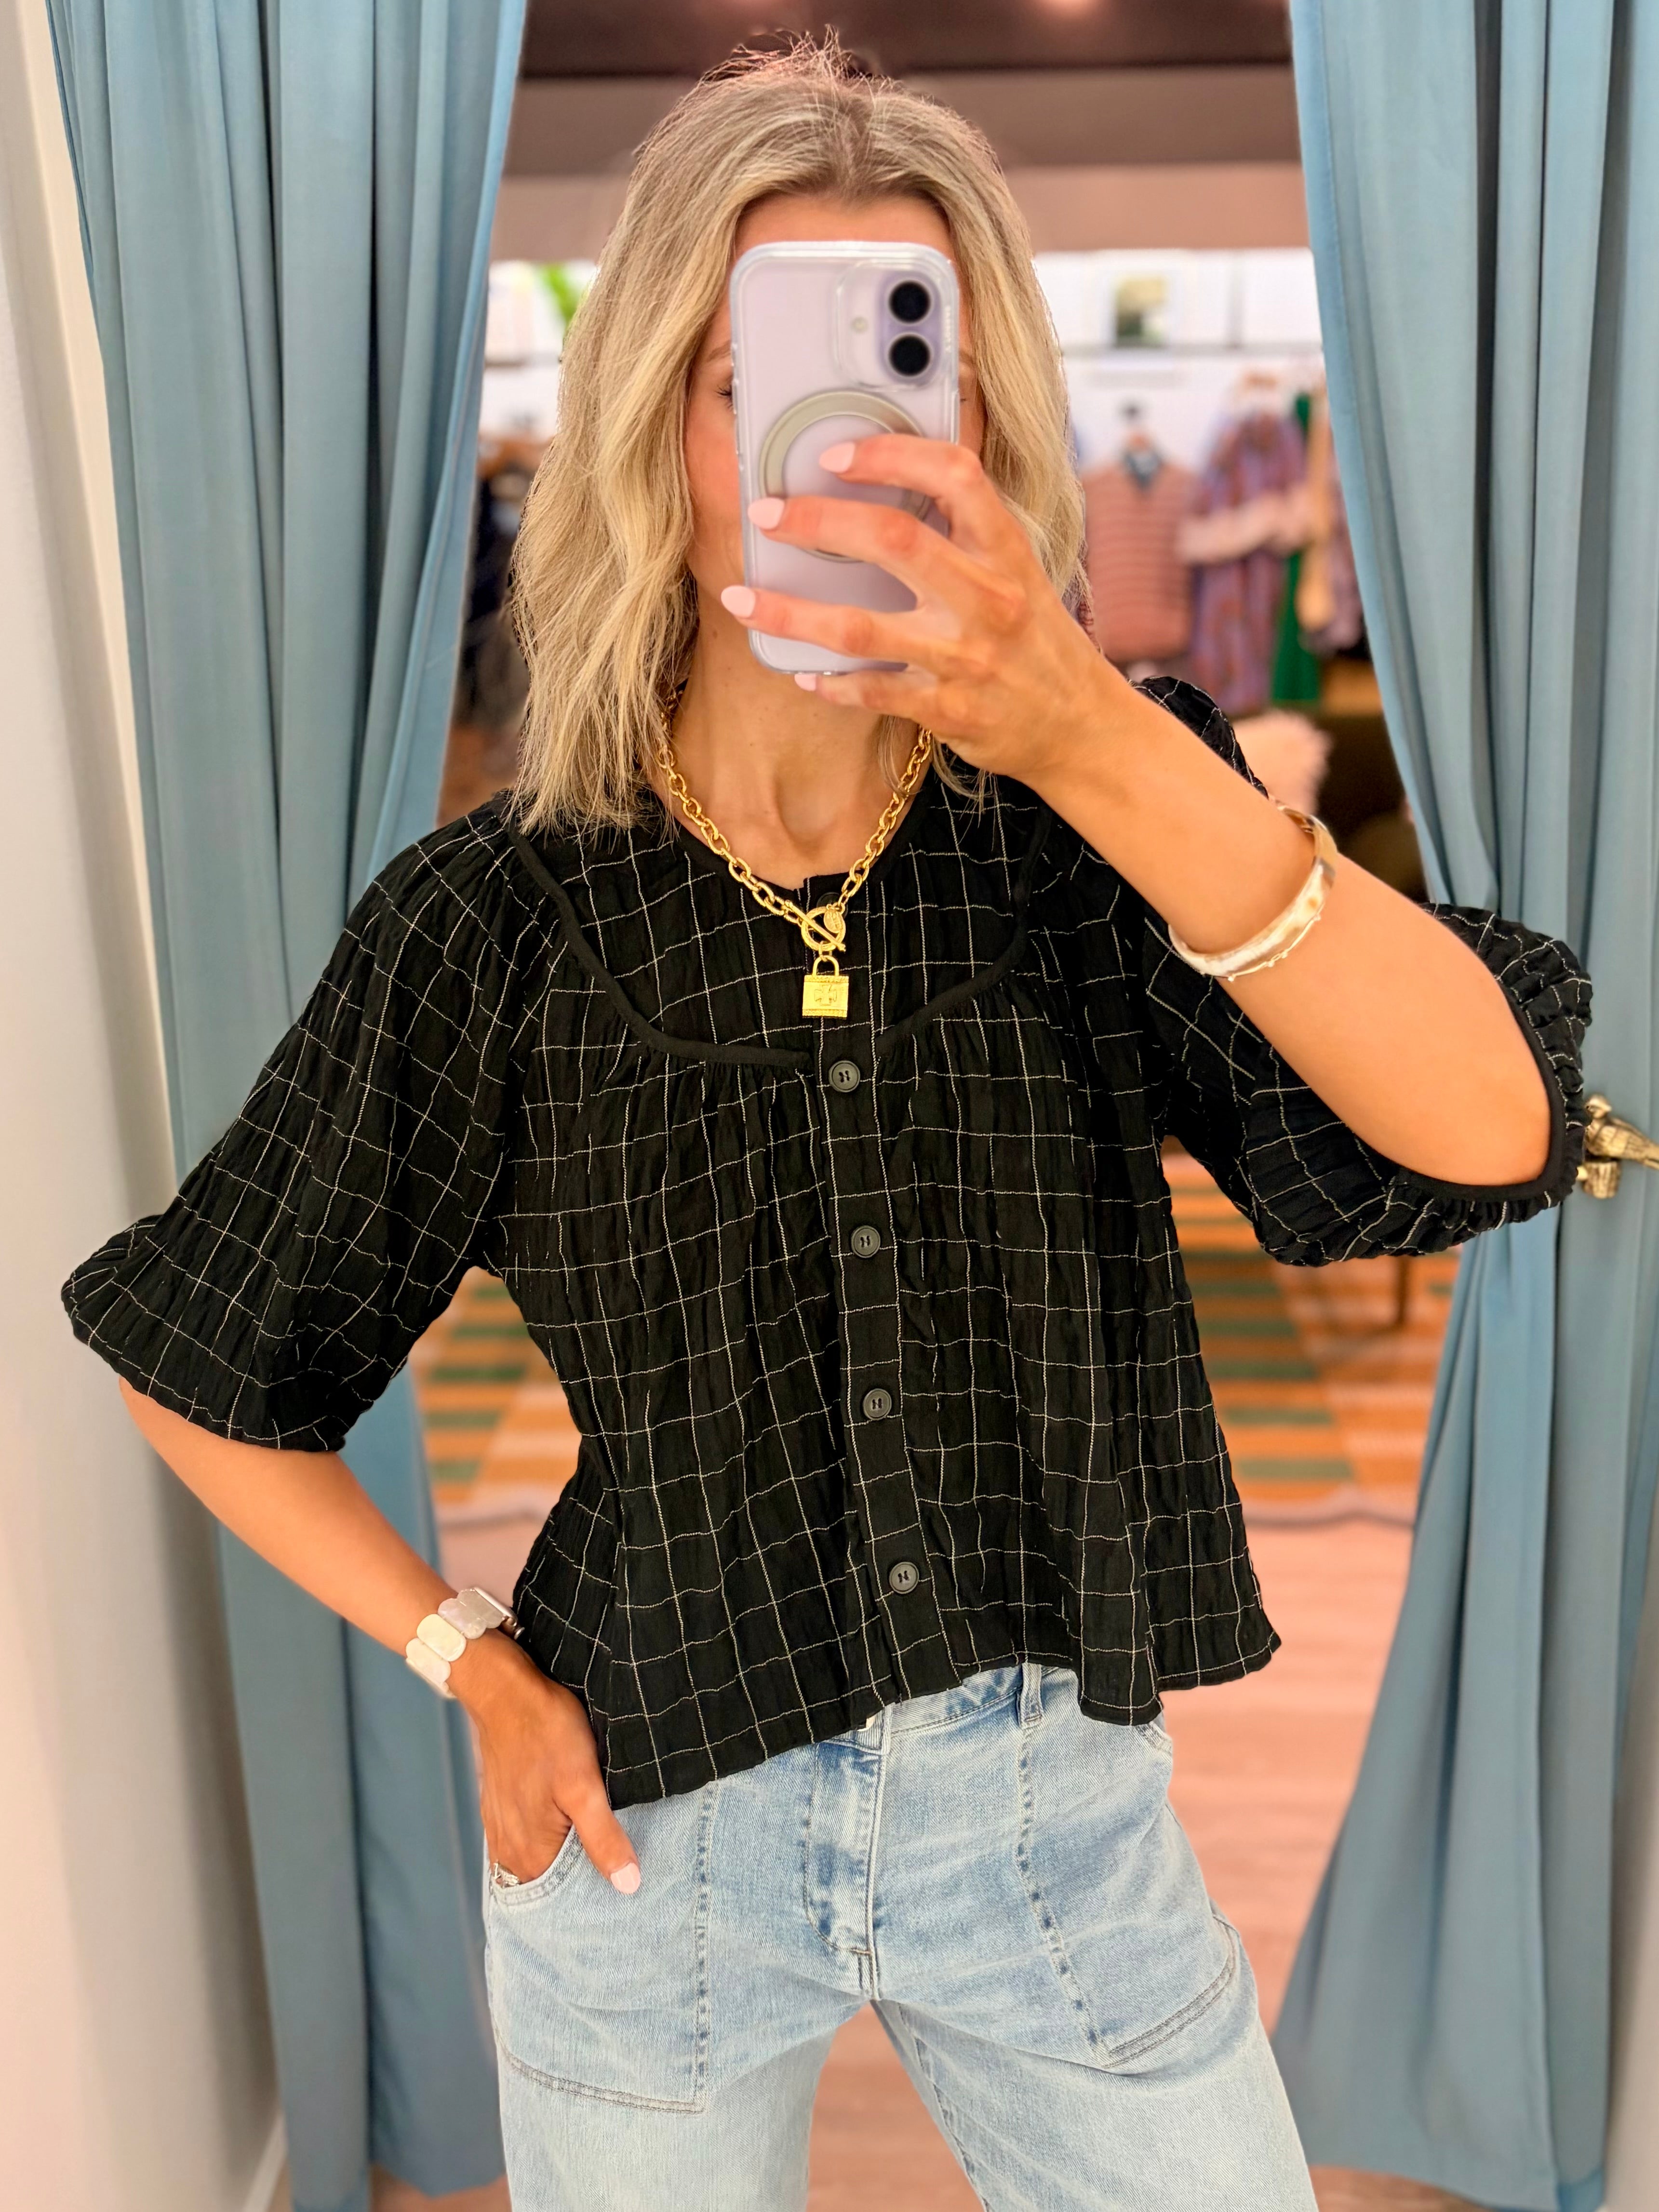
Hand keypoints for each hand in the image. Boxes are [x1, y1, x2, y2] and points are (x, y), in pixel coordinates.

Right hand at [454, 1633, 639, 1892]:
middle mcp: (509, 1851)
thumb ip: (603, 1837)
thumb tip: (628, 1885)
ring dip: (566, 1861)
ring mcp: (500, 1829)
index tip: (627, 1890)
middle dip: (582, 1881)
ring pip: (539, 1862)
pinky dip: (548, 1843)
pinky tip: (569, 1829)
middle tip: (621, 1869)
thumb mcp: (584, 1784)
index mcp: (530, 1853)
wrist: (504, 1691)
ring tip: (599, 1849)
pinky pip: (526, 1841)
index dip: (598, 1896)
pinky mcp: (499, 1808)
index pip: (566, 1900)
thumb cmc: (546, 1732)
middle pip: (552, 1884)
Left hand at [722, 435, 1122, 787]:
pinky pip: (874, 692)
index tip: (835, 455)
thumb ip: (962, 535)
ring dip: (791, 610)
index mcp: (1006, 549)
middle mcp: (988, 596)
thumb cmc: (1037, 640)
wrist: (1081, 724)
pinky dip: (831, 683)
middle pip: (893, 539)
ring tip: (742, 598)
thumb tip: (879, 497)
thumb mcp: (1017, 571)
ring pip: (861, 625)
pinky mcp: (951, 710)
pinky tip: (801, 673)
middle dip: (818, 521)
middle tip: (766, 515)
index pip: (953, 474)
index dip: (890, 454)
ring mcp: (967, 656)